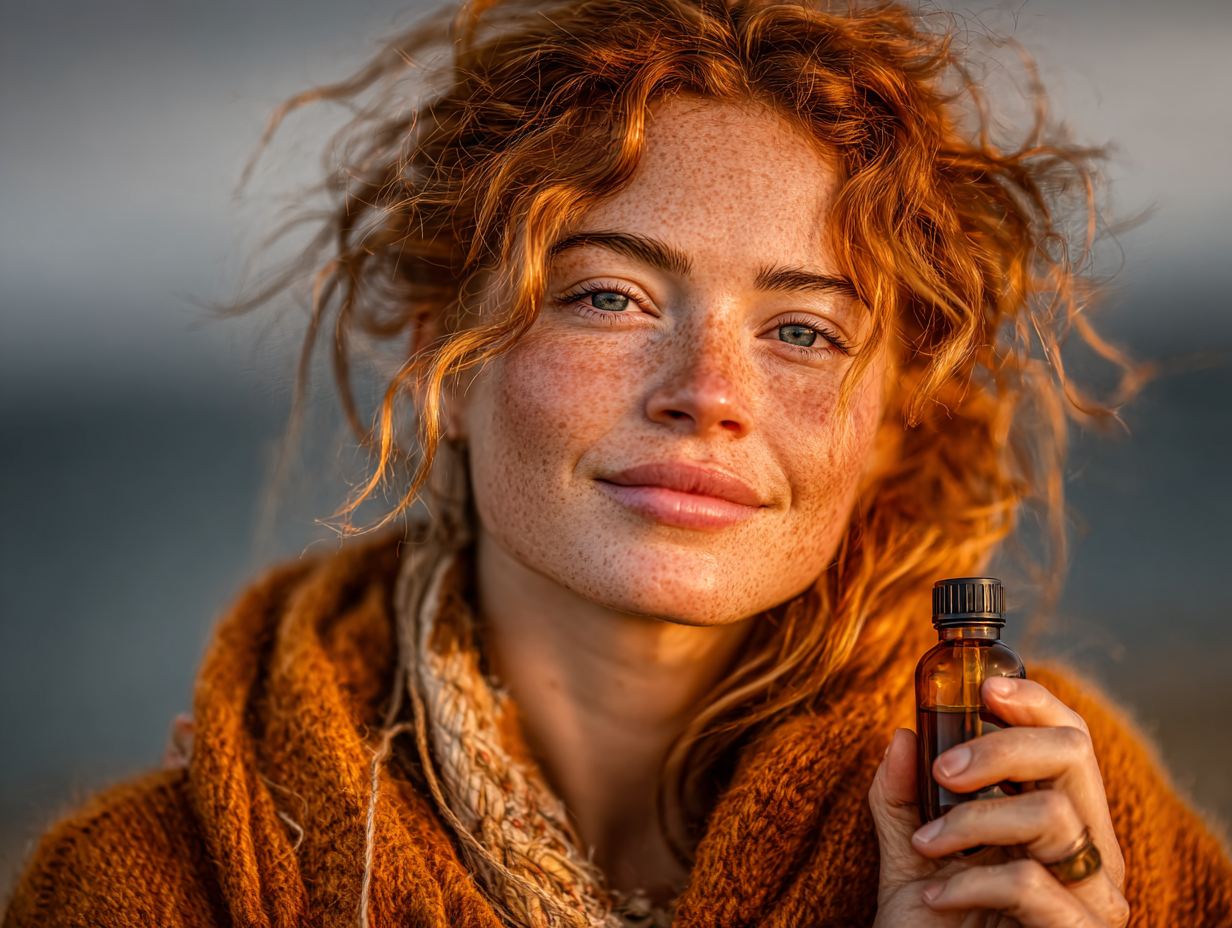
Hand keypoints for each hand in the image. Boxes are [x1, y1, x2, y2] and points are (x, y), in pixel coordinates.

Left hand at [867, 677, 1128, 926]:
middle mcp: (1090, 851)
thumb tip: (899, 734)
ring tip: (925, 846)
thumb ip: (902, 797)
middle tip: (942, 771)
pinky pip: (1032, 884)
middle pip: (1072, 755)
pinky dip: (972, 881)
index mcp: (1061, 819)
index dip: (1035, 701)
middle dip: (1001, 746)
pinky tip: (937, 896)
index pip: (1070, 740)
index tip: (984, 686)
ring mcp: (1094, 897)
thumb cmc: (934, 927)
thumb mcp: (909, 855)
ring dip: (971, 822)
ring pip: (1050, 815)